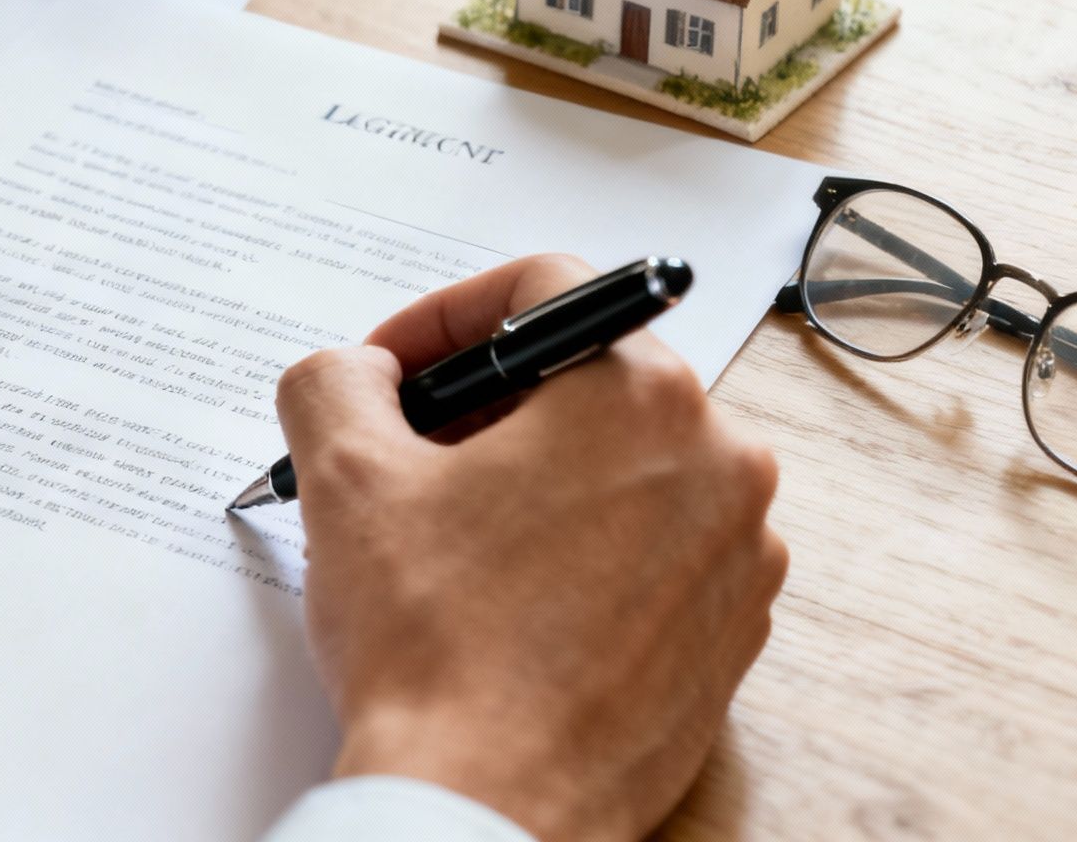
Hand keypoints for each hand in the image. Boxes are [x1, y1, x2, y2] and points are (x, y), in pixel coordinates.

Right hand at [276, 255, 786, 841]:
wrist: (486, 807)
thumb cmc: (435, 650)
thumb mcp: (344, 477)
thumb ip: (338, 379)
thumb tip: (358, 371)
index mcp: (641, 394)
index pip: (544, 288)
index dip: (444, 316)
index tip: (396, 370)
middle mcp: (720, 458)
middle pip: (587, 376)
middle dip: (486, 404)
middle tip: (407, 455)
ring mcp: (738, 551)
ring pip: (624, 462)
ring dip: (533, 476)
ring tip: (449, 535)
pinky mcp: (732, 629)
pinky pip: (654, 545)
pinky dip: (582, 547)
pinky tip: (507, 596)